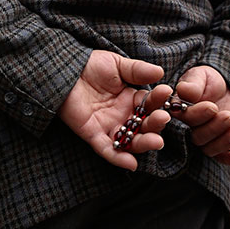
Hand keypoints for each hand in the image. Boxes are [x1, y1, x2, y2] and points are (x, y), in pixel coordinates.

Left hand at [59, 50, 172, 171]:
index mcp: (131, 99)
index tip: (167, 93)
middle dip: (156, 124)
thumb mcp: (116, 65)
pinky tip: (132, 163)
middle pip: (144, 125)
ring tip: (156, 142)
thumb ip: (137, 70)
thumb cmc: (90, 65)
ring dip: (144, 143)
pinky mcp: (93, 135)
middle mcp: (123, 115)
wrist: (63, 70)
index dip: (158, 100)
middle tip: (163, 118)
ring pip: (131, 140)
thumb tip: (160, 72)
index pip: (150, 103)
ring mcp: (109, 126)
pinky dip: (119, 158)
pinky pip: (108, 150)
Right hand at [173, 65, 229, 165]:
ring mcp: (200, 139)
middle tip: (228, 117)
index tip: (211, 106)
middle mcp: (184, 128)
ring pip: (207, 148)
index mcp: (175, 111)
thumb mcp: (201, 76)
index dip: (195, 116)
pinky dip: (229, 159)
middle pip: (194, 137)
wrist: (227, 88)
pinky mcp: (215, 146)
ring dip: (223, 142)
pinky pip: (219, 157)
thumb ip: (193, 83)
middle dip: (213, 128)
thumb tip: (183, 90)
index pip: (180, 119)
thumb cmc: (209, 81)